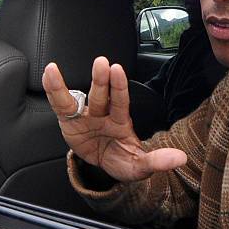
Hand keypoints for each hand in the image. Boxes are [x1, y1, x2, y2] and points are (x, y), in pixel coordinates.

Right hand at [42, 56, 186, 182]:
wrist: (106, 164)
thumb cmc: (123, 159)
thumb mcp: (140, 166)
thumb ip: (157, 161)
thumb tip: (181, 158)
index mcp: (121, 121)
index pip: (121, 102)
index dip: (119, 87)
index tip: (118, 70)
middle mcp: (103, 114)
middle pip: (101, 96)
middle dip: (101, 80)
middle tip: (102, 63)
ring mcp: (85, 117)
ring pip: (78, 99)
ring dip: (67, 86)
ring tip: (55, 69)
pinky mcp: (69, 124)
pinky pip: (60, 106)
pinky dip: (53, 91)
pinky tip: (48, 74)